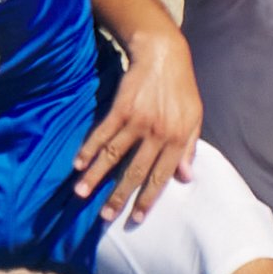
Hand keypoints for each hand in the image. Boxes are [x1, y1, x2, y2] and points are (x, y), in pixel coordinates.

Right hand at [72, 35, 200, 222]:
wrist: (163, 55)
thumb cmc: (181, 88)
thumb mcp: (194, 117)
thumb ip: (189, 148)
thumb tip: (185, 178)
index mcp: (177, 138)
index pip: (161, 176)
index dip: (148, 199)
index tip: (136, 218)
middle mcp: (157, 133)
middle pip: (135, 171)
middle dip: (119, 196)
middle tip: (105, 217)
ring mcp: (138, 120)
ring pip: (114, 155)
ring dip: (96, 176)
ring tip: (81, 193)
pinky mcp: (121, 107)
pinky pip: (102, 132)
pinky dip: (89, 148)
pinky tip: (78, 163)